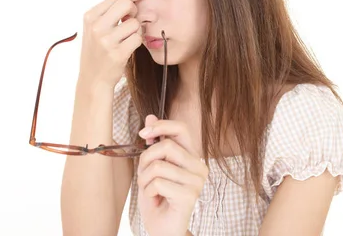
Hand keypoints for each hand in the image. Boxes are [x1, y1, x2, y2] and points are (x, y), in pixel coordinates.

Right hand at [78, 0, 151, 88]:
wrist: (93, 79)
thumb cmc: (98, 51)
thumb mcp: (96, 27)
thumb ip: (111, 10)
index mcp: (90, 16)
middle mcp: (96, 26)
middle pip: (127, 4)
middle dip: (135, 10)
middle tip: (131, 21)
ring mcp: (106, 40)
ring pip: (135, 23)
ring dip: (136, 30)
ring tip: (126, 39)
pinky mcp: (117, 53)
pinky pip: (138, 38)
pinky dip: (137, 42)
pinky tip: (128, 47)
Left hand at [137, 115, 208, 235]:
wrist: (162, 227)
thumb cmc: (158, 197)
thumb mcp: (151, 166)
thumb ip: (154, 143)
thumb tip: (150, 116)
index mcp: (192, 155)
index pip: (181, 128)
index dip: (161, 125)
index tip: (143, 134)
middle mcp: (199, 166)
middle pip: (166, 146)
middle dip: (146, 160)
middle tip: (145, 176)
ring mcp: (197, 181)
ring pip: (158, 166)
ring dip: (145, 180)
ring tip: (151, 191)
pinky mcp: (190, 195)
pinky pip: (158, 183)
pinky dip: (148, 192)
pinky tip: (156, 200)